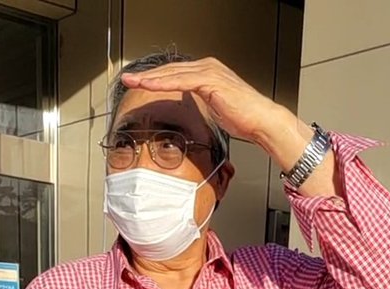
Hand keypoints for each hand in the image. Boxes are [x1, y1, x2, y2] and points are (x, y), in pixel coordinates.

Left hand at [121, 58, 336, 188]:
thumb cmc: (244, 118)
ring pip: (172, 72)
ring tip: (132, 81)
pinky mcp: (210, 80)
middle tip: (128, 79)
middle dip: (148, 74)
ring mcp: (209, 71)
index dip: (157, 78)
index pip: (177, 73)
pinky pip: (181, 80)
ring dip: (150, 77)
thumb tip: (191, 111)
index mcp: (209, 72)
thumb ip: (202, 104)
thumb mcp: (216, 109)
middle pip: (171, 69)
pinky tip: (149, 85)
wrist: (261, 120)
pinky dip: (163, 82)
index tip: (140, 84)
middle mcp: (208, 67)